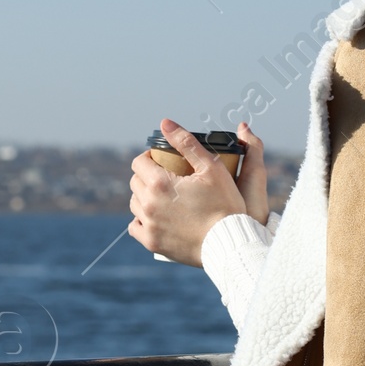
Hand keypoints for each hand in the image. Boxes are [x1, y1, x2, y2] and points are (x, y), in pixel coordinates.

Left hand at [128, 120, 266, 264]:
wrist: (230, 243)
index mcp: (159, 183)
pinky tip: (154, 217)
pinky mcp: (152, 243)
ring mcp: (149, 225)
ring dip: (144, 197)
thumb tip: (165, 123)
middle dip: (146, 176)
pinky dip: (142, 220)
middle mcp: (149, 204)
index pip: (139, 162)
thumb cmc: (225, 204)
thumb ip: (186, 143)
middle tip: (165, 177)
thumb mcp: (211, 167)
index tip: (161, 160)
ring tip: (162, 196)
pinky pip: (135, 227)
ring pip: (134, 204)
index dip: (149, 157)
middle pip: (135, 182)